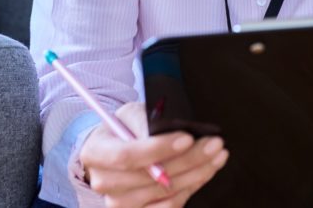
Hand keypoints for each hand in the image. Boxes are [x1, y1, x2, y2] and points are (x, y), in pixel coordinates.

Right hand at [79, 102, 229, 207]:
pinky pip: (169, 206)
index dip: (159, 149)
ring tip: (217, 155)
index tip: (187, 138)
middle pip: (150, 177)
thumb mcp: (130, 114)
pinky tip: (205, 171)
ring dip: (197, 173)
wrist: (114, 150)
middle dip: (189, 160)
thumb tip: (166, 132)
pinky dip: (191, 187)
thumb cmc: (125, 129)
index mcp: (95, 153)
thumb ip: (144, 120)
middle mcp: (103, 183)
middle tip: (214, 144)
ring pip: (165, 193)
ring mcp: (120, 203)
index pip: (127, 156)